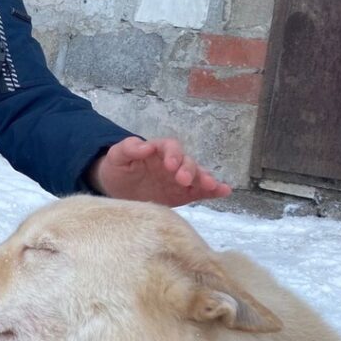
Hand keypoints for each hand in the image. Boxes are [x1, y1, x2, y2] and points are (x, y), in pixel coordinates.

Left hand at [87, 137, 230, 207]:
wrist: (117, 189)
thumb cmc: (117, 168)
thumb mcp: (117, 156)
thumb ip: (128, 148)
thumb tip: (146, 146)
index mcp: (158, 151)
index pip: (170, 147)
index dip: (173, 154)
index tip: (170, 165)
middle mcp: (173, 163)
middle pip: (187, 162)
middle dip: (188, 169)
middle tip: (183, 180)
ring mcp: (180, 179)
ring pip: (197, 176)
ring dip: (205, 180)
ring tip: (212, 186)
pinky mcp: (184, 194)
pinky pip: (200, 192)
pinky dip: (213, 191)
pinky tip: (224, 191)